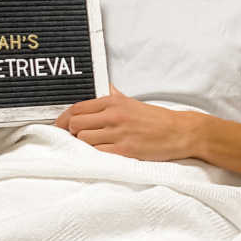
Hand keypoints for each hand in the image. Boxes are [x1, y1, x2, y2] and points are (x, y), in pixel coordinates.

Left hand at [56, 86, 197, 161]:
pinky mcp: (125, 150)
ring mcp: (118, 133)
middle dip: (73, 132)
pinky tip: (101, 153)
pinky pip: (97, 153)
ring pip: (83, 139)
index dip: (64, 119)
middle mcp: (114, 116)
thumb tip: (104, 86)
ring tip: (93, 145)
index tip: (60, 126)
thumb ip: (114, 95)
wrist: (180, 132)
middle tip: (77, 137)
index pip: (77, 108)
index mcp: (113, 102)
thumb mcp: (132, 102)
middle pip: (75, 124)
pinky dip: (95, 154)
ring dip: (83, 144)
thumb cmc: (156, 119)